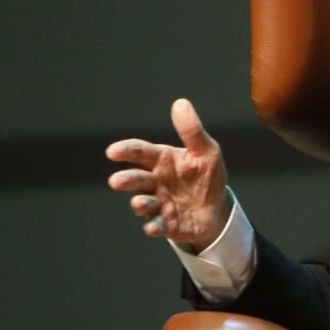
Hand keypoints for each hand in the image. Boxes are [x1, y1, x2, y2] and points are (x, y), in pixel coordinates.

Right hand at [105, 98, 230, 253]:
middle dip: (126, 180)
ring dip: (139, 204)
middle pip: (136, 179)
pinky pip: (157, 226)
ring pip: (143, 204)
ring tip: (139, 203)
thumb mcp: (206, 151)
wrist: (216, 208)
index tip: (113, 152)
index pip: (139, 152)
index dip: (126, 151)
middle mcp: (155, 182)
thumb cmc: (206, 176)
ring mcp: (158, 204)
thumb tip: (181, 103)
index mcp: (161, 160)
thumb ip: (192, 131)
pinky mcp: (167, 224)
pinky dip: (154, 227)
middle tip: (116, 181)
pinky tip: (153, 227)